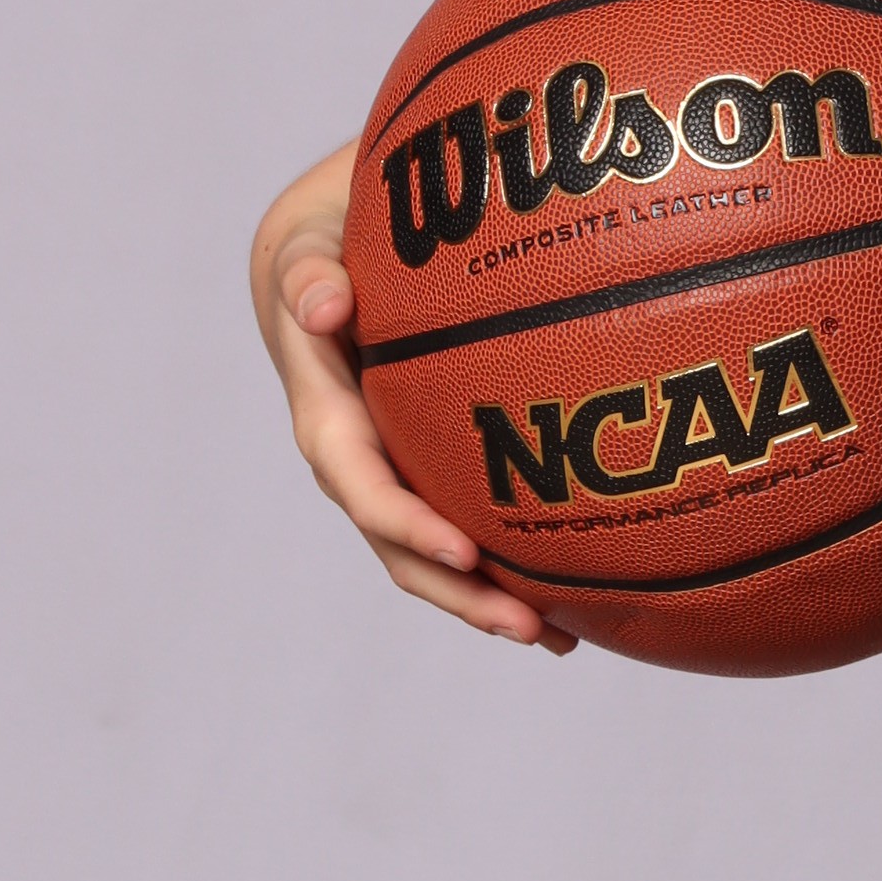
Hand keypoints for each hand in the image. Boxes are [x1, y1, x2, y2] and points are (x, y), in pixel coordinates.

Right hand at [250, 143, 573, 650]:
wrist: (329, 253)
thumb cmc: (328, 242)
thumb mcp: (307, 245)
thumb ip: (308, 273)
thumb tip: (321, 307)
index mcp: (328, 416)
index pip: (361, 484)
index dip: (406, 523)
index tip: (462, 553)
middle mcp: (359, 460)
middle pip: (402, 546)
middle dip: (461, 593)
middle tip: (528, 626)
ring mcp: (394, 470)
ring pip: (436, 554)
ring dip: (488, 601)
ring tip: (557, 638)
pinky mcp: (428, 466)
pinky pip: (467, 523)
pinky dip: (510, 563)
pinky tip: (574, 594)